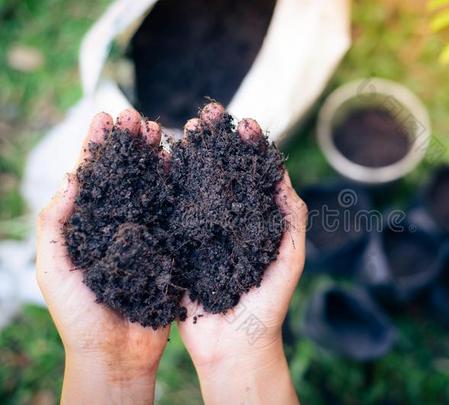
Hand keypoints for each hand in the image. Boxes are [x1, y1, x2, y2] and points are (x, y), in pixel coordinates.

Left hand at [36, 109, 166, 403]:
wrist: (117, 353)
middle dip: (128, 144)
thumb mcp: (56, 269)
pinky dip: (176, 185)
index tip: (105, 117)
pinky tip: (180, 164)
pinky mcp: (169, 247)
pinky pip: (173, 211)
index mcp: (87, 226)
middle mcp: (117, 224)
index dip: (97, 147)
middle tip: (136, 116)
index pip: (92, 178)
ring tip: (158, 129)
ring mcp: (144, 234)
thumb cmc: (79, 315)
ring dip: (153, 157)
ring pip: (150, 186)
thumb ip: (57, 226)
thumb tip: (70, 180)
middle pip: (124, 175)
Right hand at [177, 105, 306, 403]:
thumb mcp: (289, 257)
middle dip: (216, 142)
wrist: (234, 344)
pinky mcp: (178, 245)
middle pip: (222, 172)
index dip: (250, 148)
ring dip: (191, 154)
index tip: (245, 123)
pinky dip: (166, 184)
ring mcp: (202, 231)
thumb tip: (283, 174)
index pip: (253, 175)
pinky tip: (162, 160)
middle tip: (208, 114)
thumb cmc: (269, 303)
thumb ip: (290, 217)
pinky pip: (171, 211)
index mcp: (256, 220)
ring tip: (184, 128)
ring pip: (194, 185)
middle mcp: (228, 220)